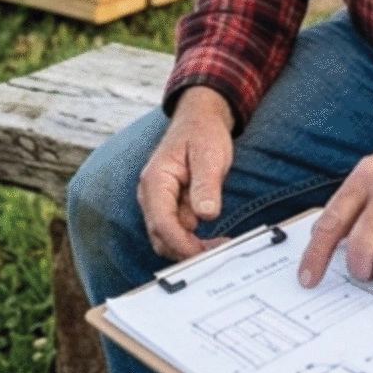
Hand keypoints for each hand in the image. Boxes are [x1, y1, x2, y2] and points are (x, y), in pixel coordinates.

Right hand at [137, 86, 234, 259]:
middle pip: (161, 237)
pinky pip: (177, 231)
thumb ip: (206, 184)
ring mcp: (158, 202)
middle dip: (187, 250)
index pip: (161, 223)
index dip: (182, 243)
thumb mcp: (210, 154)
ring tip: (220, 245)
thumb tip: (206, 215)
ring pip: (167, 238)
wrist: (200, 120)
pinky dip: (193, 240)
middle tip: (219, 251)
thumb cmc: (203, 133)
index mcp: (156, 180)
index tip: (206, 252)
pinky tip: (214, 238)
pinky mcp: (169, 207)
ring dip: (190, 248)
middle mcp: (151, 195)